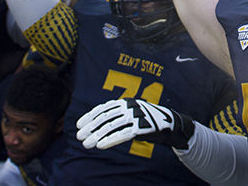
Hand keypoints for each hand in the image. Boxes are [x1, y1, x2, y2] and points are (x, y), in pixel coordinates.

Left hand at [76, 98, 193, 149]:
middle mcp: (129, 107)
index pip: (103, 109)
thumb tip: (95, 122)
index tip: (78, 125)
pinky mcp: (142, 127)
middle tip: (79, 137)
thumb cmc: (146, 120)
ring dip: (97, 135)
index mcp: (125, 102)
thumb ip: (117, 115)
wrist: (169, 124)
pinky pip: (122, 134)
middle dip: (90, 127)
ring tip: (87, 144)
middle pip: (105, 117)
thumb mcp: (131, 113)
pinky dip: (109, 140)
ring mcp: (136, 116)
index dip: (89, 117)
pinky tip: (100, 145)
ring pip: (111, 126)